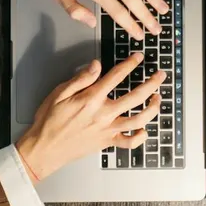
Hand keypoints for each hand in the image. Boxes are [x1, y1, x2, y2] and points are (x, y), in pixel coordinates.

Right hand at [15, 52, 163, 181]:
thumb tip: (96, 65)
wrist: (44, 149)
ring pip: (139, 119)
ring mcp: (108, 130)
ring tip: (158, 98)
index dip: (130, 64)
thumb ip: (81, 78)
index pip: (117, 76)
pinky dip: (140, 137)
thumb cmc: (49, 121)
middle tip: (160, 75)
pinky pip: (129, 142)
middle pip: (136, 97)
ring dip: (152, 109)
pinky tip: (145, 130)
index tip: (138, 57)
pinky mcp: (107, 143)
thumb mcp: (59, 93)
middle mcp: (104, 114)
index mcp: (92, 99)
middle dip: (152, 84)